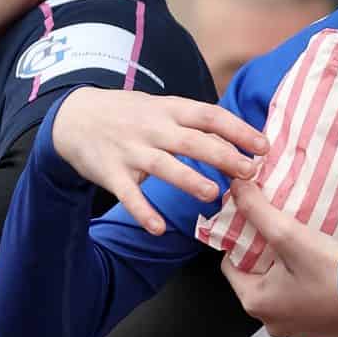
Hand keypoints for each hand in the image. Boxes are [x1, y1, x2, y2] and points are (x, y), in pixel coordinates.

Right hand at [51, 88, 267, 235]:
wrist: (73, 117)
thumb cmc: (129, 115)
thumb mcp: (161, 107)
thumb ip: (194, 122)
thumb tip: (240, 140)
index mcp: (169, 110)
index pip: (209, 115)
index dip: (238, 130)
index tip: (263, 147)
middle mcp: (151, 128)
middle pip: (191, 141)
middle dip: (222, 155)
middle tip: (249, 173)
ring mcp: (130, 150)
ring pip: (163, 165)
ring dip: (188, 179)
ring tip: (212, 194)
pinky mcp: (110, 173)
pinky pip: (128, 195)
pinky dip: (143, 212)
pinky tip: (159, 229)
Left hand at [222, 184, 337, 336]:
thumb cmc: (335, 277)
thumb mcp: (291, 236)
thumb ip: (259, 211)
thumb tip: (238, 191)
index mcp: (257, 303)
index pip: (231, 267)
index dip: (242, 244)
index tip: (256, 230)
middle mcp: (273, 324)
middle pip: (259, 282)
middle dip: (268, 260)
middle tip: (285, 240)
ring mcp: (298, 332)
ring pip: (284, 296)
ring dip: (291, 278)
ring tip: (306, 257)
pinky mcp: (322, 334)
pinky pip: (308, 308)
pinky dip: (312, 294)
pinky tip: (324, 278)